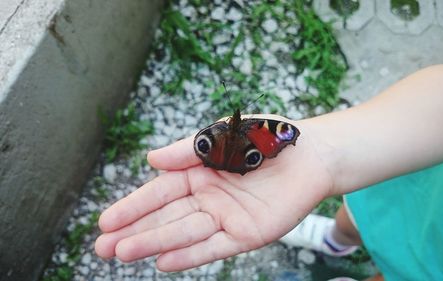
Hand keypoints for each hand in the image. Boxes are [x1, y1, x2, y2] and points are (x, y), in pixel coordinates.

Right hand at [94, 115, 334, 270]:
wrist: (310, 152)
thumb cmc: (264, 137)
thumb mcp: (219, 136)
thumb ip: (187, 151)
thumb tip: (149, 160)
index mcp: (199, 174)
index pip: (159, 193)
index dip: (132, 207)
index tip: (105, 222)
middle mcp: (209, 199)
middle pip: (166, 217)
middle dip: (134, 231)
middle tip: (103, 248)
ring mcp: (227, 218)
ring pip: (185, 233)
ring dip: (155, 243)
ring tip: (123, 254)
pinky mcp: (247, 233)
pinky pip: (215, 247)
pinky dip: (191, 255)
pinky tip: (164, 263)